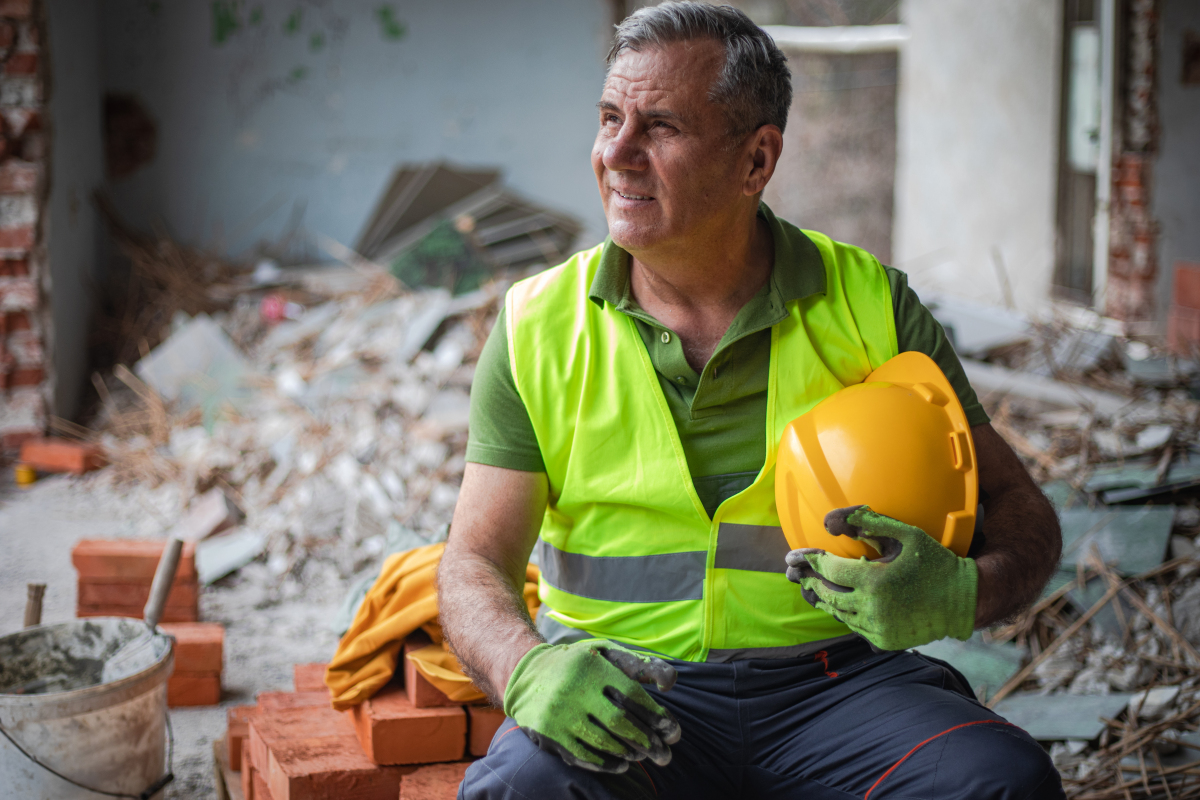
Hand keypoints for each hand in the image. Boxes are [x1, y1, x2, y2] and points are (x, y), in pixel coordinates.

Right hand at [503, 639, 681, 772]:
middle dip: (648, 741)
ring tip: (645, 757)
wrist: (527, 673)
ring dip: (629, 753)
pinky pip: (582, 755)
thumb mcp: (606, 653)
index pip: (633, 695)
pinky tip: (622, 764)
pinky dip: (606, 764)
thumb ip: (640, 665)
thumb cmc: (578, 663)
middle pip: (620, 722)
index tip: (673, 732)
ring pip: (602, 741)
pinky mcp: (548, 733)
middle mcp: (573, 689)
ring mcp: (558, 713)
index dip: (657, 716)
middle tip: (666, 755)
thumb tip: (670, 684)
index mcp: (592, 666)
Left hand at [785, 505, 977, 650]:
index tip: (794, 555)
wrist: (962, 601)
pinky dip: (843, 614)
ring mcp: (877, 627)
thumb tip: (830, 521)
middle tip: (797, 573)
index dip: (809, 561)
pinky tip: (839, 603)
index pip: (829, 570)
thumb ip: (868, 522)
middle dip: (810, 582)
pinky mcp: (884, 641)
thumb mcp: (905, 534)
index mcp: (874, 580)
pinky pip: (853, 627)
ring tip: (813, 587)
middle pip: (827, 594)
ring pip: (838, 613)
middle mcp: (872, 607)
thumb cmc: (933, 562)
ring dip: (824, 599)